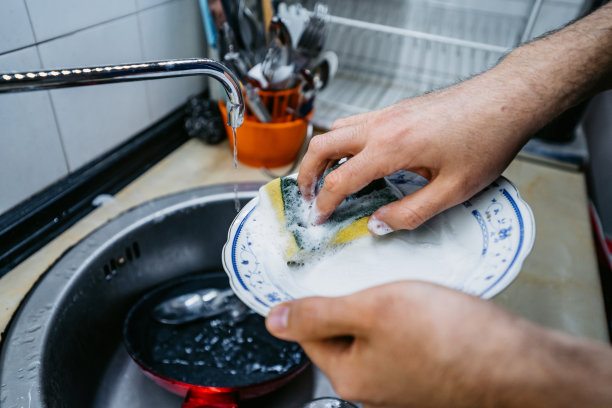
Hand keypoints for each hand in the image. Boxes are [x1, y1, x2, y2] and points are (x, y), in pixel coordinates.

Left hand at [266, 282, 611, 407]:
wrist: (517, 364)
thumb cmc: (451, 337)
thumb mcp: (372, 310)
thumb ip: (317, 314)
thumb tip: (273, 320)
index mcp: (350, 375)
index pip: (309, 333)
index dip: (314, 300)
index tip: (322, 278)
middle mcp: (372, 388)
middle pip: (342, 336)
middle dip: (352, 303)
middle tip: (371, 279)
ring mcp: (402, 387)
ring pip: (375, 339)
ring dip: (382, 312)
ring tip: (403, 292)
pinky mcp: (429, 379)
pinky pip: (403, 346)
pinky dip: (407, 325)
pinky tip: (425, 310)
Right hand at [297, 76, 531, 232]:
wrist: (508, 99)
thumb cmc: (487, 140)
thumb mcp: (454, 191)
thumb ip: (411, 212)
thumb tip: (378, 224)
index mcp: (391, 148)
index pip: (341, 180)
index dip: (325, 204)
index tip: (319, 219)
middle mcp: (382, 125)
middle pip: (323, 145)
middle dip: (307, 173)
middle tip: (308, 196)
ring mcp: (389, 113)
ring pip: (337, 129)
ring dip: (324, 154)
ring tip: (328, 178)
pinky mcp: (399, 108)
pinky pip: (357, 122)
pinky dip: (345, 141)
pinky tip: (360, 158)